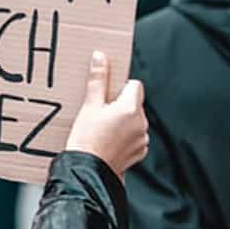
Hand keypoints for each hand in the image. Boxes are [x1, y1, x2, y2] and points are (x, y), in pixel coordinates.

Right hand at [65, 51, 148, 178]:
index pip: (134, 85)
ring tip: (102, 127)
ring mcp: (142, 139)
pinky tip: (108, 139)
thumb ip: (98, 79)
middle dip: (119, 104)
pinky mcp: (139, 151)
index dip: (120, 87)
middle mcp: (141, 123)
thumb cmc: (86, 139)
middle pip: (134, 102)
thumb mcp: (89, 105)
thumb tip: (101, 57)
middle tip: (99, 112)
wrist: (88, 171)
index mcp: (131, 109)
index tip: (106, 94)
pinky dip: (124, 135)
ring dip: (122, 120)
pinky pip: (135, 135)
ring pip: (134, 119)